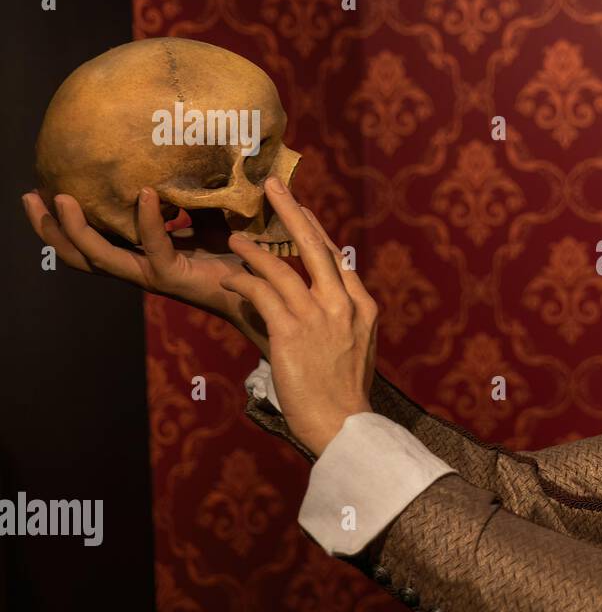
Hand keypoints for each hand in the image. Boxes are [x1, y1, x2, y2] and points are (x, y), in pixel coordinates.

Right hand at [21, 188, 270, 355]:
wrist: (263, 288)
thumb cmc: (237, 254)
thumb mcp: (207, 219)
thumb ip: (191, 197)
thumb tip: (185, 159)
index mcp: (139, 256)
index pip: (90, 242)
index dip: (62, 223)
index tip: (42, 190)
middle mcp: (138, 268)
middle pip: (78, 255)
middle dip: (49, 228)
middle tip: (29, 195)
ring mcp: (152, 275)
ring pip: (98, 257)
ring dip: (76, 229)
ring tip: (60, 197)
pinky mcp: (174, 276)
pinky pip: (152, 246)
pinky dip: (147, 219)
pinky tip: (147, 193)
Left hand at [219, 176, 377, 457]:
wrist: (343, 424)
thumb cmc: (343, 394)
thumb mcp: (356, 349)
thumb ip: (342, 319)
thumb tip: (323, 302)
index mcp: (361, 307)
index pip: (337, 259)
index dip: (316, 231)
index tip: (301, 211)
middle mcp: (343, 305)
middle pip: (316, 247)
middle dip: (292, 212)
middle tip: (273, 186)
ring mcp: (319, 317)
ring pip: (282, 267)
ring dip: (253, 250)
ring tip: (233, 239)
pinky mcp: (291, 332)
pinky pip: (261, 294)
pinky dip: (243, 281)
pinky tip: (229, 278)